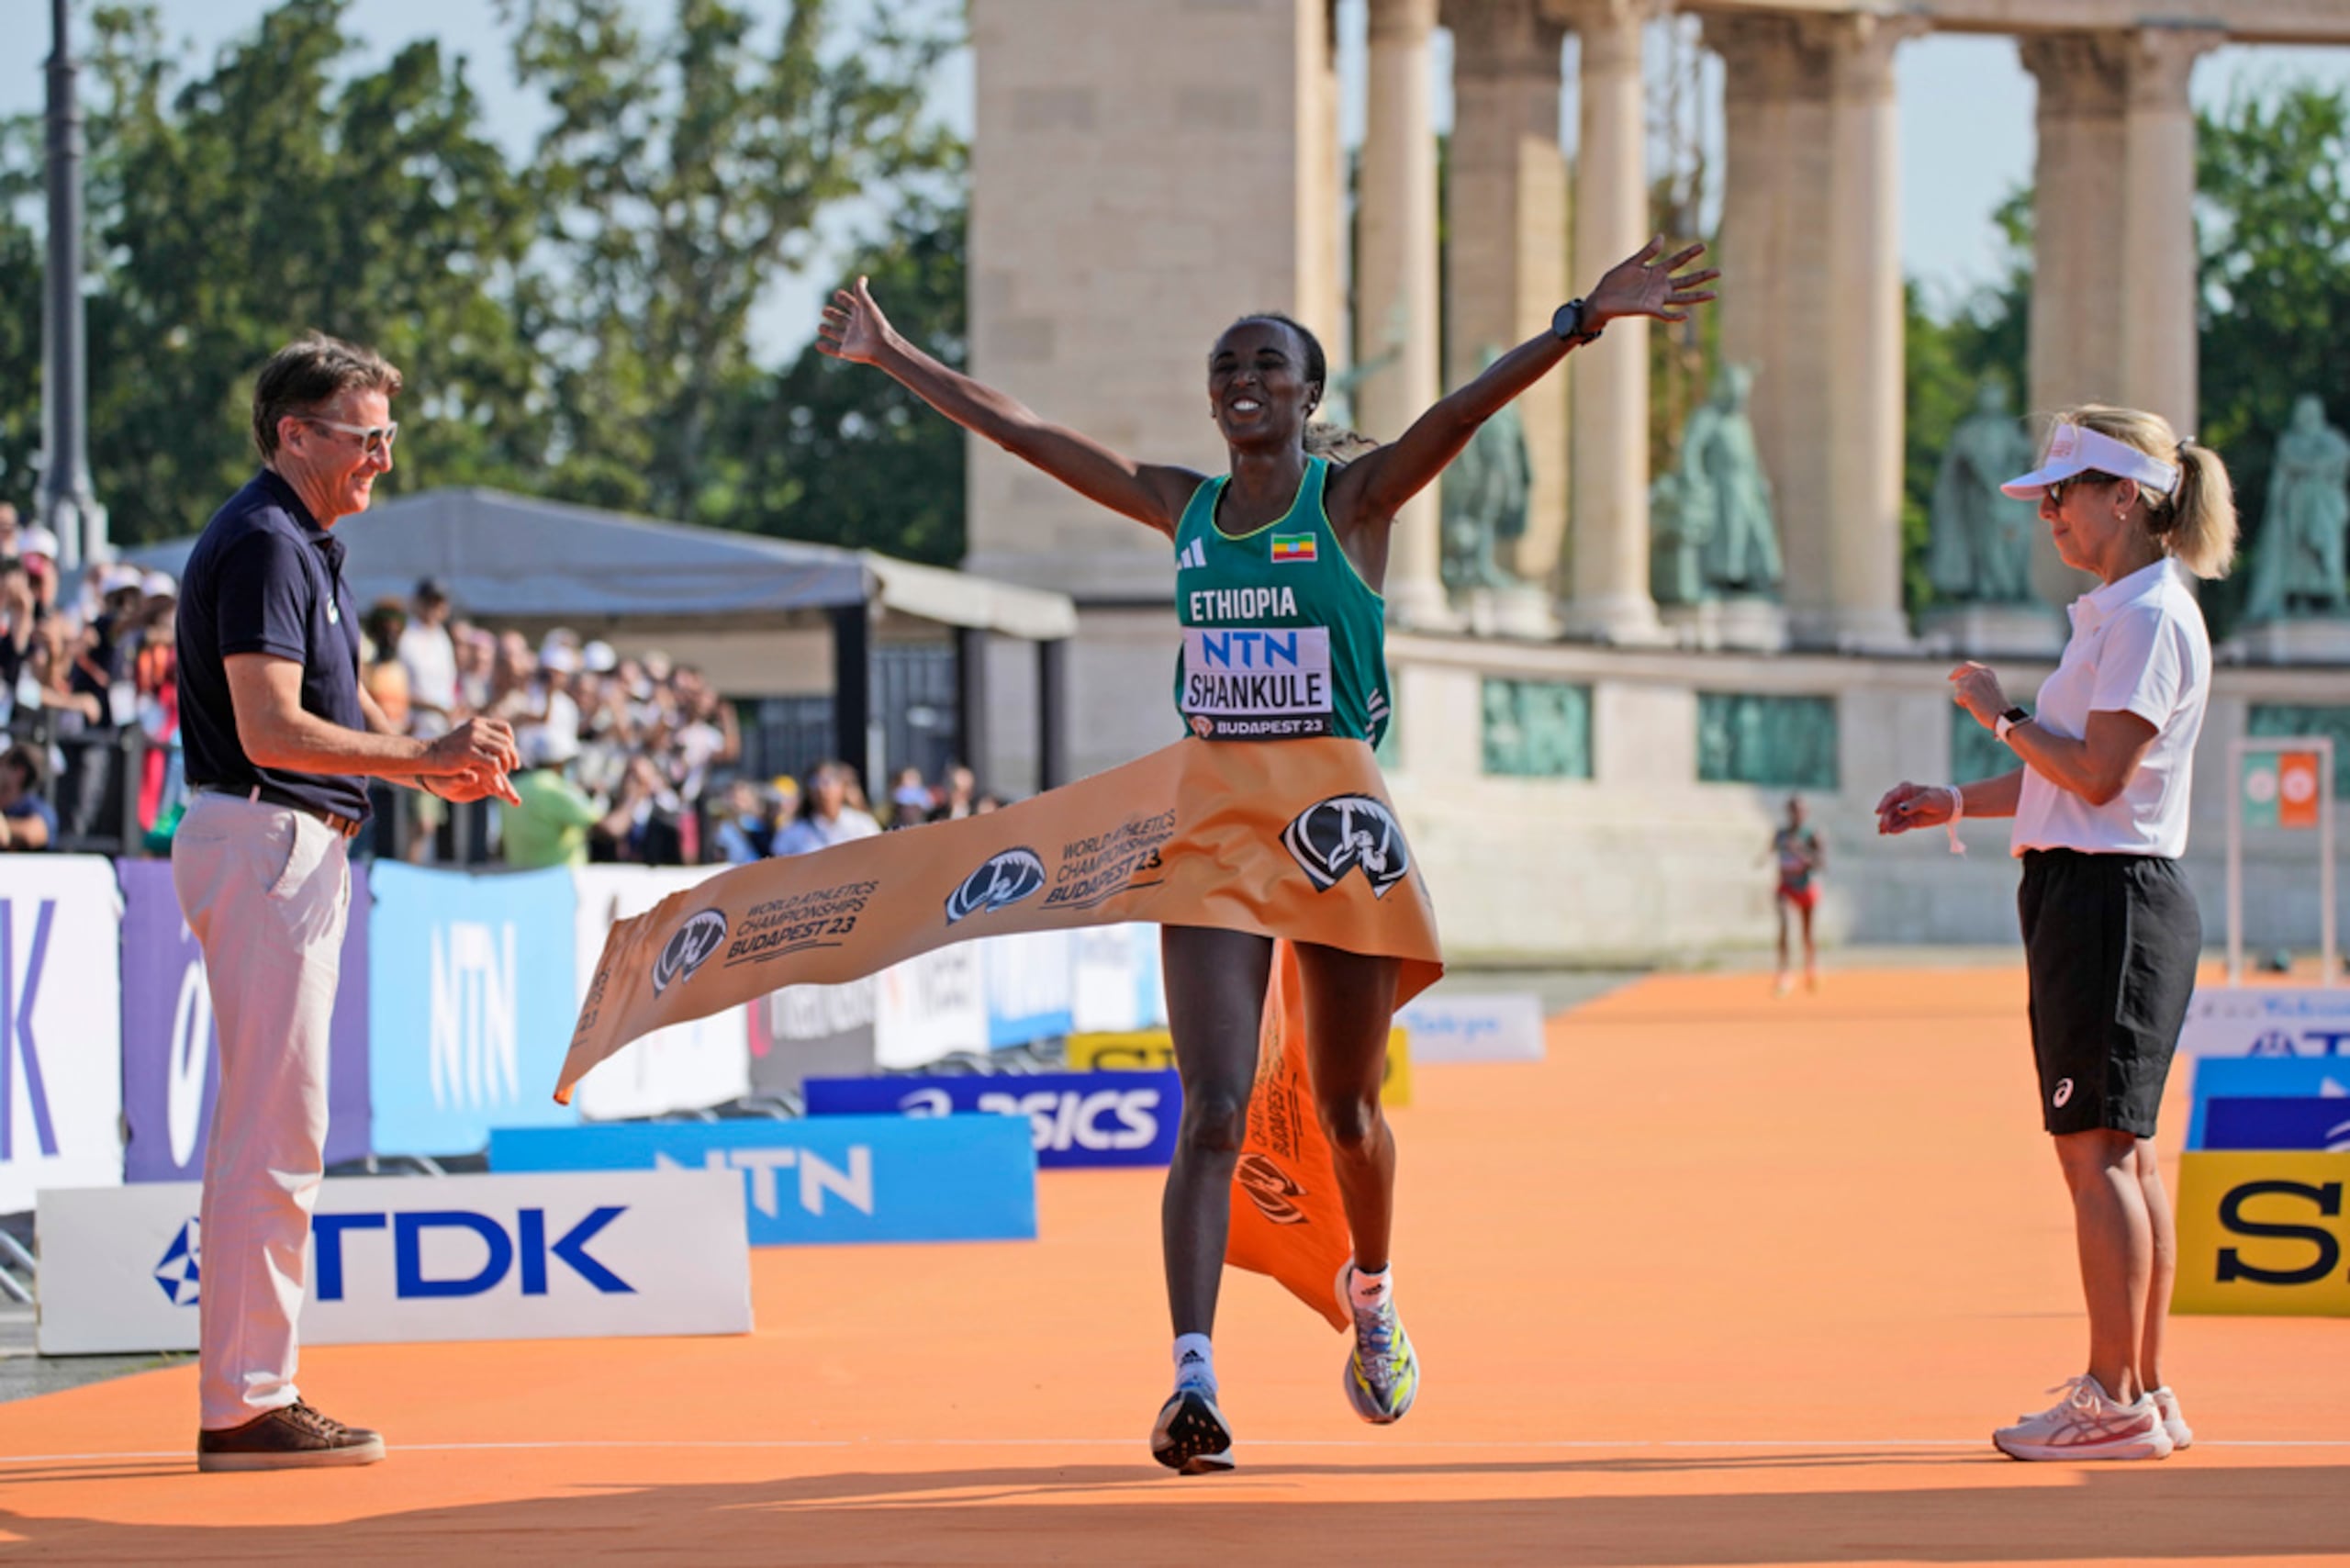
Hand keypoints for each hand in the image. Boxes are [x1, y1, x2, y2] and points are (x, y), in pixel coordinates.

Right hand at [424, 716, 519, 778]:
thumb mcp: (468, 737)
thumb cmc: (450, 749)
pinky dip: (497, 772)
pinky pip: (492, 762)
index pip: (505, 728)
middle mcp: (477, 728)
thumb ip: (485, 737)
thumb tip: (507, 743)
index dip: (511, 741)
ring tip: (503, 773)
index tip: (510, 753)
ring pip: (502, 751)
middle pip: (506, 742)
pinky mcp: (468, 753)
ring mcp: (472, 739)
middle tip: (512, 767)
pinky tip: (495, 777)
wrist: (429, 754)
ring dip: (506, 764)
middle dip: (512, 756)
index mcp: (478, 723)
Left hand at [427, 767, 520, 806]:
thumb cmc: (439, 778)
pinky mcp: (486, 784)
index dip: (495, 778)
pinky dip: (505, 794)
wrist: (437, 779)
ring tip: (517, 801)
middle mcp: (482, 766)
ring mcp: (486, 775)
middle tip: (514, 798)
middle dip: (507, 786)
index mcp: (474, 760)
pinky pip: (498, 788)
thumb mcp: (447, 779)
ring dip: (509, 791)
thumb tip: (473, 778)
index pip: (489, 767)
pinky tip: (514, 801)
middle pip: (499, 774)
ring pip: (501, 782)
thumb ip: (459, 778)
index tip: (499, 789)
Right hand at [816, 275, 895, 365]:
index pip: (851, 304)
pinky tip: (818, 345)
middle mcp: (855, 326)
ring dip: (828, 330)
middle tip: (823, 310)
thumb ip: (861, 291)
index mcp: (861, 315)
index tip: (837, 294)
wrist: (880, 346)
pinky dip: (826, 348)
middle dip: (833, 314)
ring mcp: (850, 339)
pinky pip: (834, 350)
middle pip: (841, 319)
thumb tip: (862, 277)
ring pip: (836, 334)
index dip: (844, 299)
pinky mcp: (847, 351)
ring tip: (820, 327)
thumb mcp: (867, 305)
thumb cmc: (875, 325)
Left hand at [1584, 237, 1717, 328]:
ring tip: (1714, 294)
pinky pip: (1665, 314)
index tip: (1704, 246)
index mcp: (1656, 271)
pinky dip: (1674, 316)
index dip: (1690, 253)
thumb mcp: (1632, 263)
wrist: (1601, 298)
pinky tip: (1686, 315)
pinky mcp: (1649, 309)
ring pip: (1682, 297)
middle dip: (1702, 276)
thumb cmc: (1614, 281)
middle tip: (1719, 271)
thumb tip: (1662, 237)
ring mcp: (1656, 298)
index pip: (1677, 261)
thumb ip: (1647, 252)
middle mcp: (1660, 285)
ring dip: (1697, 296)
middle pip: (1686, 280)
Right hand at [1875, 781, 1954, 835]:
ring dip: (1887, 825)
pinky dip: (1896, 829)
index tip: (1878, 812)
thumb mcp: (1927, 799)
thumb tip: (1900, 809)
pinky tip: (1891, 832)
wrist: (1949, 807)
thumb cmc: (1938, 798)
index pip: (1890, 797)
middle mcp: (1902, 801)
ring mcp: (1905, 812)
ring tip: (1882, 832)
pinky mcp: (1909, 821)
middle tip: (1882, 826)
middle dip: (1885, 818)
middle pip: (1889, 809)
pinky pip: (1901, 826)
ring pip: (1893, 819)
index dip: (1883, 804)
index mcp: (1904, 790)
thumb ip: (1914, 804)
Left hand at [1948, 662, 2007, 728]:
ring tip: (1977, 703)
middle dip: (1962, 691)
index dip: (1957, 672)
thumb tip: (1958, 680)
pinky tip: (1974, 707)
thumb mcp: (1988, 687)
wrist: (2002, 715)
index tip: (1951, 678)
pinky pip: (1957, 698)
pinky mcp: (1966, 692)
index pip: (1967, 666)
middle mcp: (1978, 673)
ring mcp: (1972, 681)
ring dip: (1963, 697)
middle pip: (1960, 680)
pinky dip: (1963, 704)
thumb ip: (1977, 681)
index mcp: (1986, 671)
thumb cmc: (1996, 705)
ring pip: (1957, 689)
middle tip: (1974, 701)